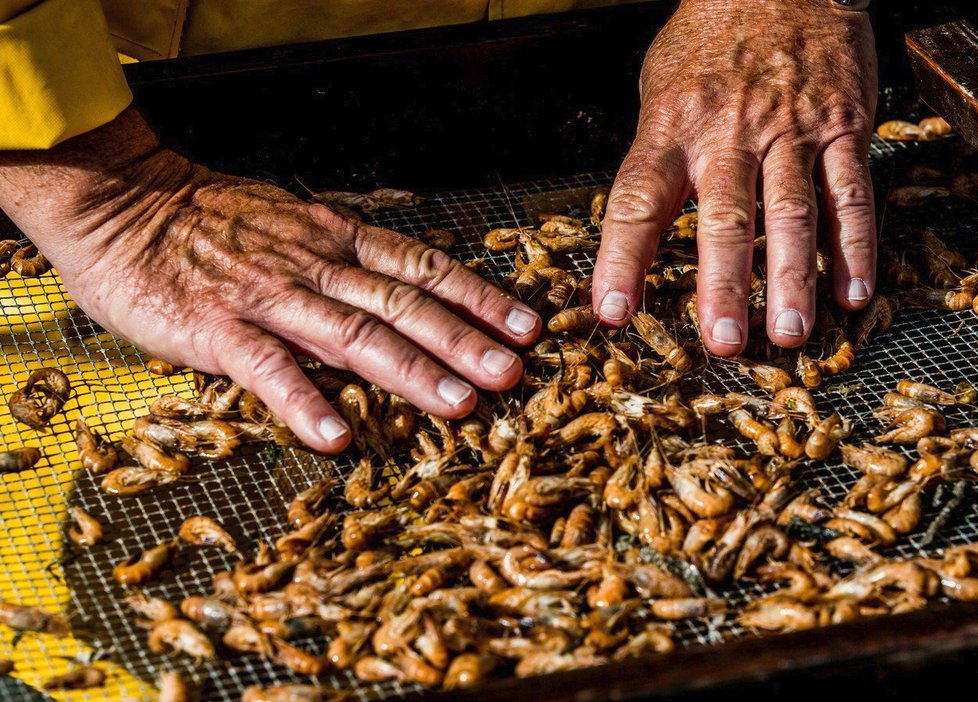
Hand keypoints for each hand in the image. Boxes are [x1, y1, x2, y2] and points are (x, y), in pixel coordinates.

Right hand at [0, 110, 540, 452]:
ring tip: (460, 404)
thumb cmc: (207, 218)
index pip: (422, 266)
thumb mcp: (289, 223)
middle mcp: (313, 266)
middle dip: (464, 340)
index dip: (478, 296)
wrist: (120, 199)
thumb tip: (394, 290)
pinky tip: (334, 438)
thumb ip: (339, 257)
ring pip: (352, 335)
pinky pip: (265, 367)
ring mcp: (267, 296)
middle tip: (514, 373)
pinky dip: (302, 401)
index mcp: (334, 240)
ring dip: (411, 371)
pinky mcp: (215, 327)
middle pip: (403, 304)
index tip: (525, 324)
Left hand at [592, 0, 877, 353]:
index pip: (637, 201)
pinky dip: (856, 245)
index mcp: (670, 128)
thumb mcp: (660, 94)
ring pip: (791, 212)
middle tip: (723, 343)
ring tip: (789, 333)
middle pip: (723, 218)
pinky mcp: (842, 126)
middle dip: (722, 285)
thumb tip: (633, 237)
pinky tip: (854, 293)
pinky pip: (851, 191)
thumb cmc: (708, 49)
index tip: (613, 311)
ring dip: (792, 278)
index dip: (622, 260)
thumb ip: (653, 162)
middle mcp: (728, 133)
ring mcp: (790, 130)